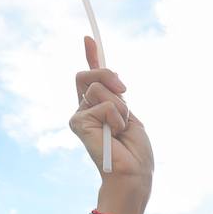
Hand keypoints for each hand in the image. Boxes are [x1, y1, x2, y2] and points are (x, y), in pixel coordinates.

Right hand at [70, 37, 152, 213]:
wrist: (133, 175)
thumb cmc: (135, 152)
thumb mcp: (129, 116)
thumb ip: (116, 97)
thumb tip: (113, 79)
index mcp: (99, 107)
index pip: (92, 77)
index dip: (92, 56)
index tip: (88, 38)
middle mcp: (85, 109)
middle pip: (92, 74)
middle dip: (110, 77)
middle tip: (124, 93)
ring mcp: (80, 115)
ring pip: (100, 89)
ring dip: (120, 108)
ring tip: (120, 129)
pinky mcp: (78, 122)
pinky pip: (104, 105)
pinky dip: (117, 118)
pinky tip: (114, 134)